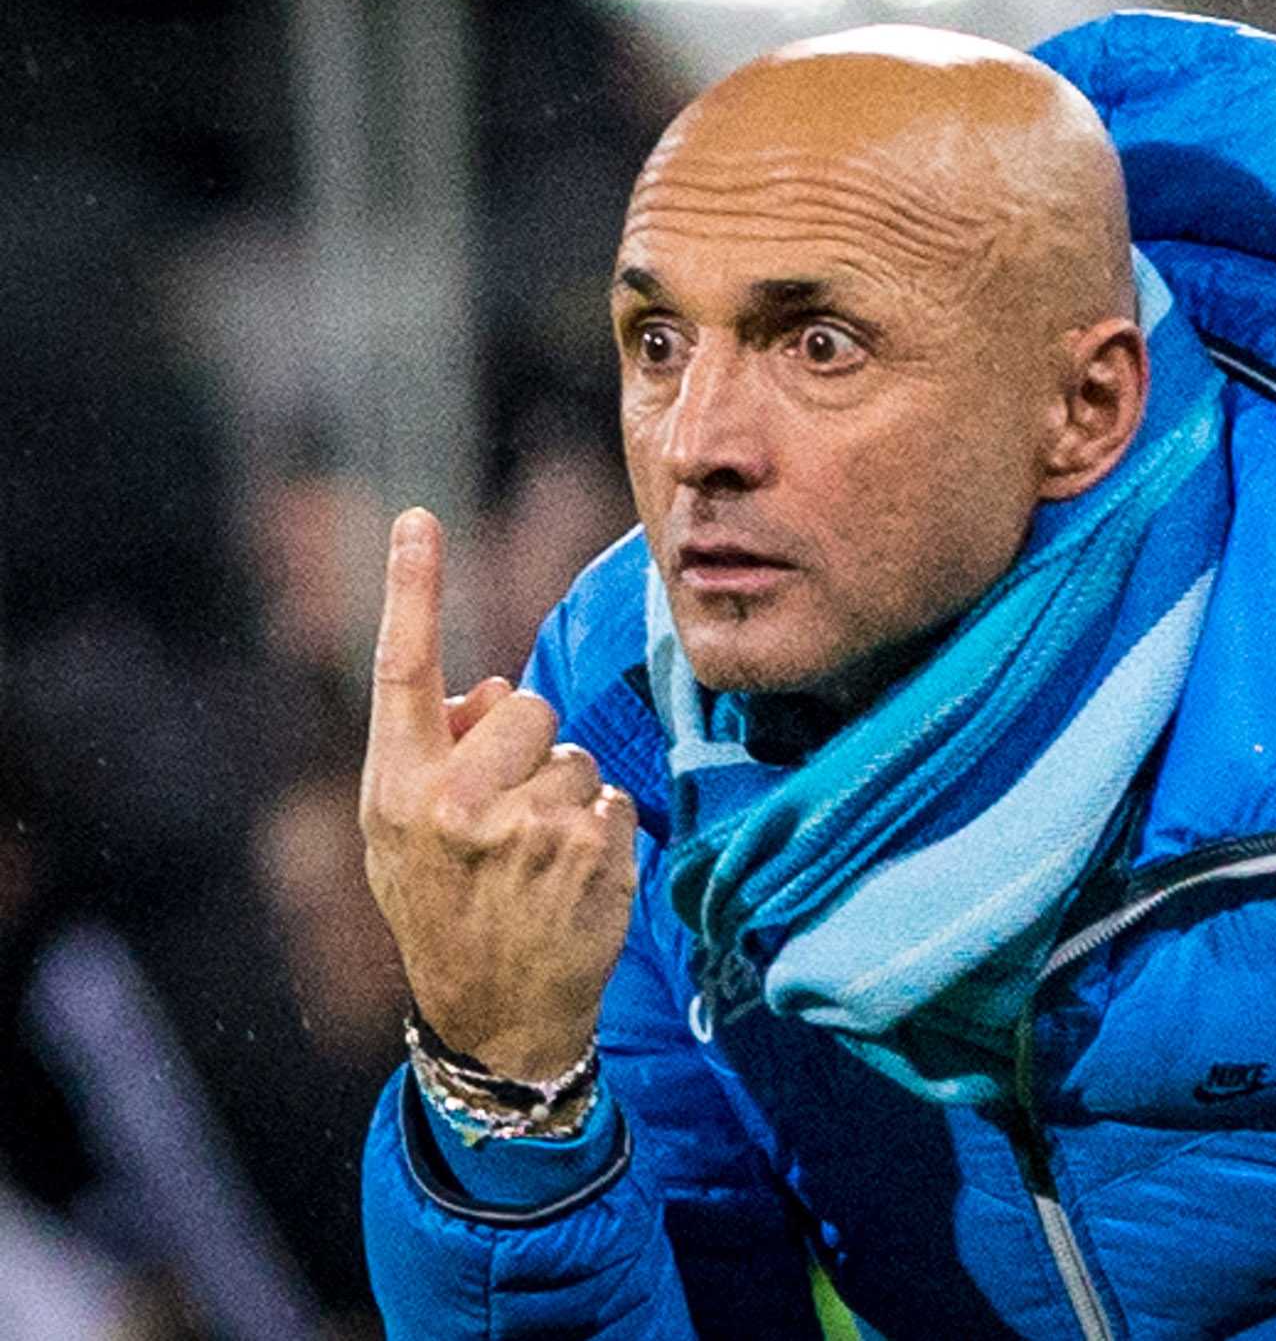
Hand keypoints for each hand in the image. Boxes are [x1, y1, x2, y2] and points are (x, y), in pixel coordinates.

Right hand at [358, 509, 635, 1079]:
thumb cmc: (446, 909)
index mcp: (397, 789)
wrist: (492, 1017)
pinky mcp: (592, 850)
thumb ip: (438, 754)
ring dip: (571, 798)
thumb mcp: (405, 839)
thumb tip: (494, 687)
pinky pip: (615, 800)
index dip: (411, 591)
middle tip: (512, 816)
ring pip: (578, 757)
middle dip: (532, 748)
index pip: (403, 671)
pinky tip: (575, 882)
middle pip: (527, 706)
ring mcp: (528, 827)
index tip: (416, 521)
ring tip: (541, 861)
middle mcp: (456, 802)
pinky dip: (605, 834)